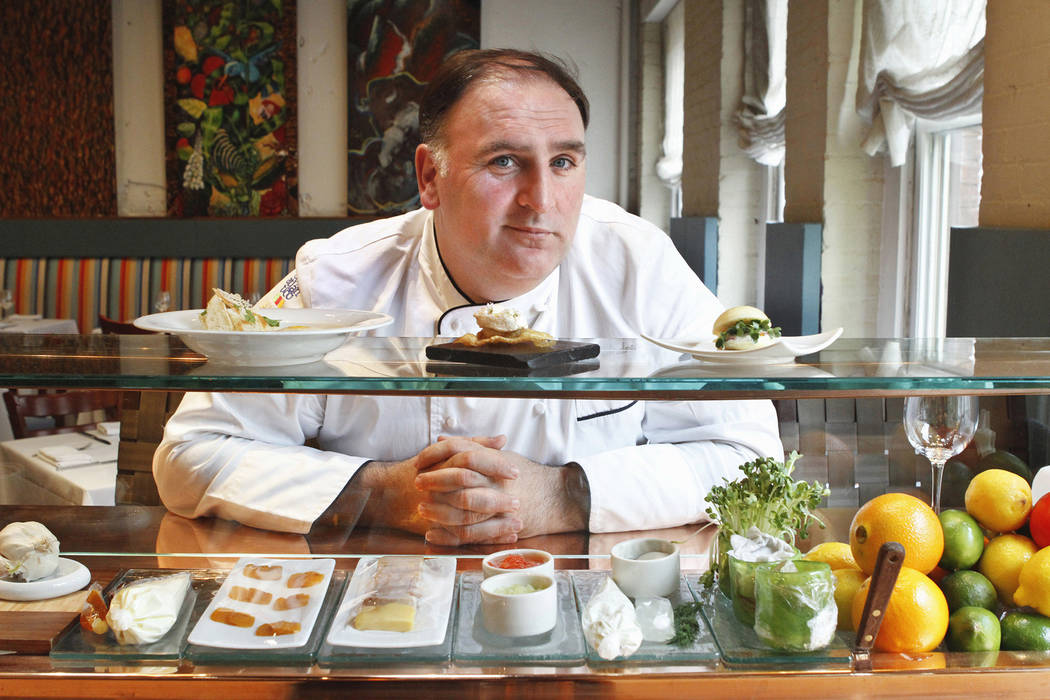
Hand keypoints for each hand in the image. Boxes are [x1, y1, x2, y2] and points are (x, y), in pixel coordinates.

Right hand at [342, 435, 512, 535]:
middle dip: (498, 498)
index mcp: (442, 462)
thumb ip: (475, 443)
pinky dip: (488, 537)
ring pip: (469, 517)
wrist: (387, 491)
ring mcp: (436, 506)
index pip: (471, 459)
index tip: (516, 471)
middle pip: (471, 491)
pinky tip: (507, 536)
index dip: (495, 466)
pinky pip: (464, 536)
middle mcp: (438, 483)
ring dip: (496, 523)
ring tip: (518, 523)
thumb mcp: (447, 452)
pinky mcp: (437, 527)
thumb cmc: (422, 470)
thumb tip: (502, 440)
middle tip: (518, 501)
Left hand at [415, 437, 588, 544]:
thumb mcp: (500, 455)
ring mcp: (498, 505)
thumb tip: (441, 439)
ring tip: (422, 510)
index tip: (419, 462)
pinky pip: (469, 535)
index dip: (436, 456)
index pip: (460, 451)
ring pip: (463, 510)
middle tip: (417, 484)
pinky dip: (447, 537)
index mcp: (494, 461)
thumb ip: (471, 447)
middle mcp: (496, 481)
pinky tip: (432, 535)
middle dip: (435, 482)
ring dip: (439, 511)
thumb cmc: (525, 475)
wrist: (555, 498)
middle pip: (460, 479)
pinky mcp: (497, 527)